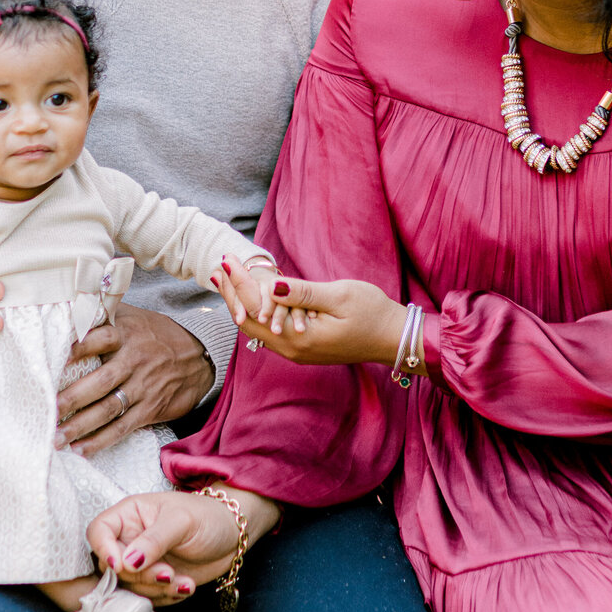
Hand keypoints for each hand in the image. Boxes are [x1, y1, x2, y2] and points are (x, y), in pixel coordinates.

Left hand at [56, 307, 214, 456]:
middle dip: (73, 397)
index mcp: (127, 333)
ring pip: (108, 408)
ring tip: (56, 437)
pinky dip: (101, 441)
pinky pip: (122, 427)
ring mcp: (143, 387)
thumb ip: (105, 315)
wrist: (199, 358)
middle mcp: (134, 360)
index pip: (100, 338)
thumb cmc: (157, 335)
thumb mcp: (135, 317)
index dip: (79, 346)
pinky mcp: (150, 409)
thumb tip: (69, 305)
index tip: (57, 357)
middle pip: (101, 381)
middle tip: (48, 409)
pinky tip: (81, 450)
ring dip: (80, 425)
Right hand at [87, 487, 279, 603]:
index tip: (121, 564)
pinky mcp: (154, 583)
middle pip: (112, 566)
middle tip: (168, 574)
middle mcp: (129, 539)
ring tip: (184, 581)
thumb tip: (124, 562)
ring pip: (129, 587)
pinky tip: (186, 587)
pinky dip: (166, 598)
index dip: (102, 549)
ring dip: (156, 590)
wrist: (232, 536)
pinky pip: (147, 599)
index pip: (98, 531)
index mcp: (130, 514)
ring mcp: (141, 563)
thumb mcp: (182, 521)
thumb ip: (154, 540)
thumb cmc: (208, 516)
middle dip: (140, 575)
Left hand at [213, 262, 407, 367]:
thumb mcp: (340, 296)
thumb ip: (304, 292)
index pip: (255, 309)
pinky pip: (269, 332)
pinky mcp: (303, 347)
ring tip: (227, 280)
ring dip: (241, 303)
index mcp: (298, 338)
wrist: (393, 339)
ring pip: (257, 329)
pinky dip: (255, 312)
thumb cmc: (372, 313)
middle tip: (217, 268)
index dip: (238, 283)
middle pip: (248, 322)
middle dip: (231, 294)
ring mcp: (297, 351)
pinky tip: (251, 298)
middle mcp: (292, 350)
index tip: (225, 260)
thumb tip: (272, 284)